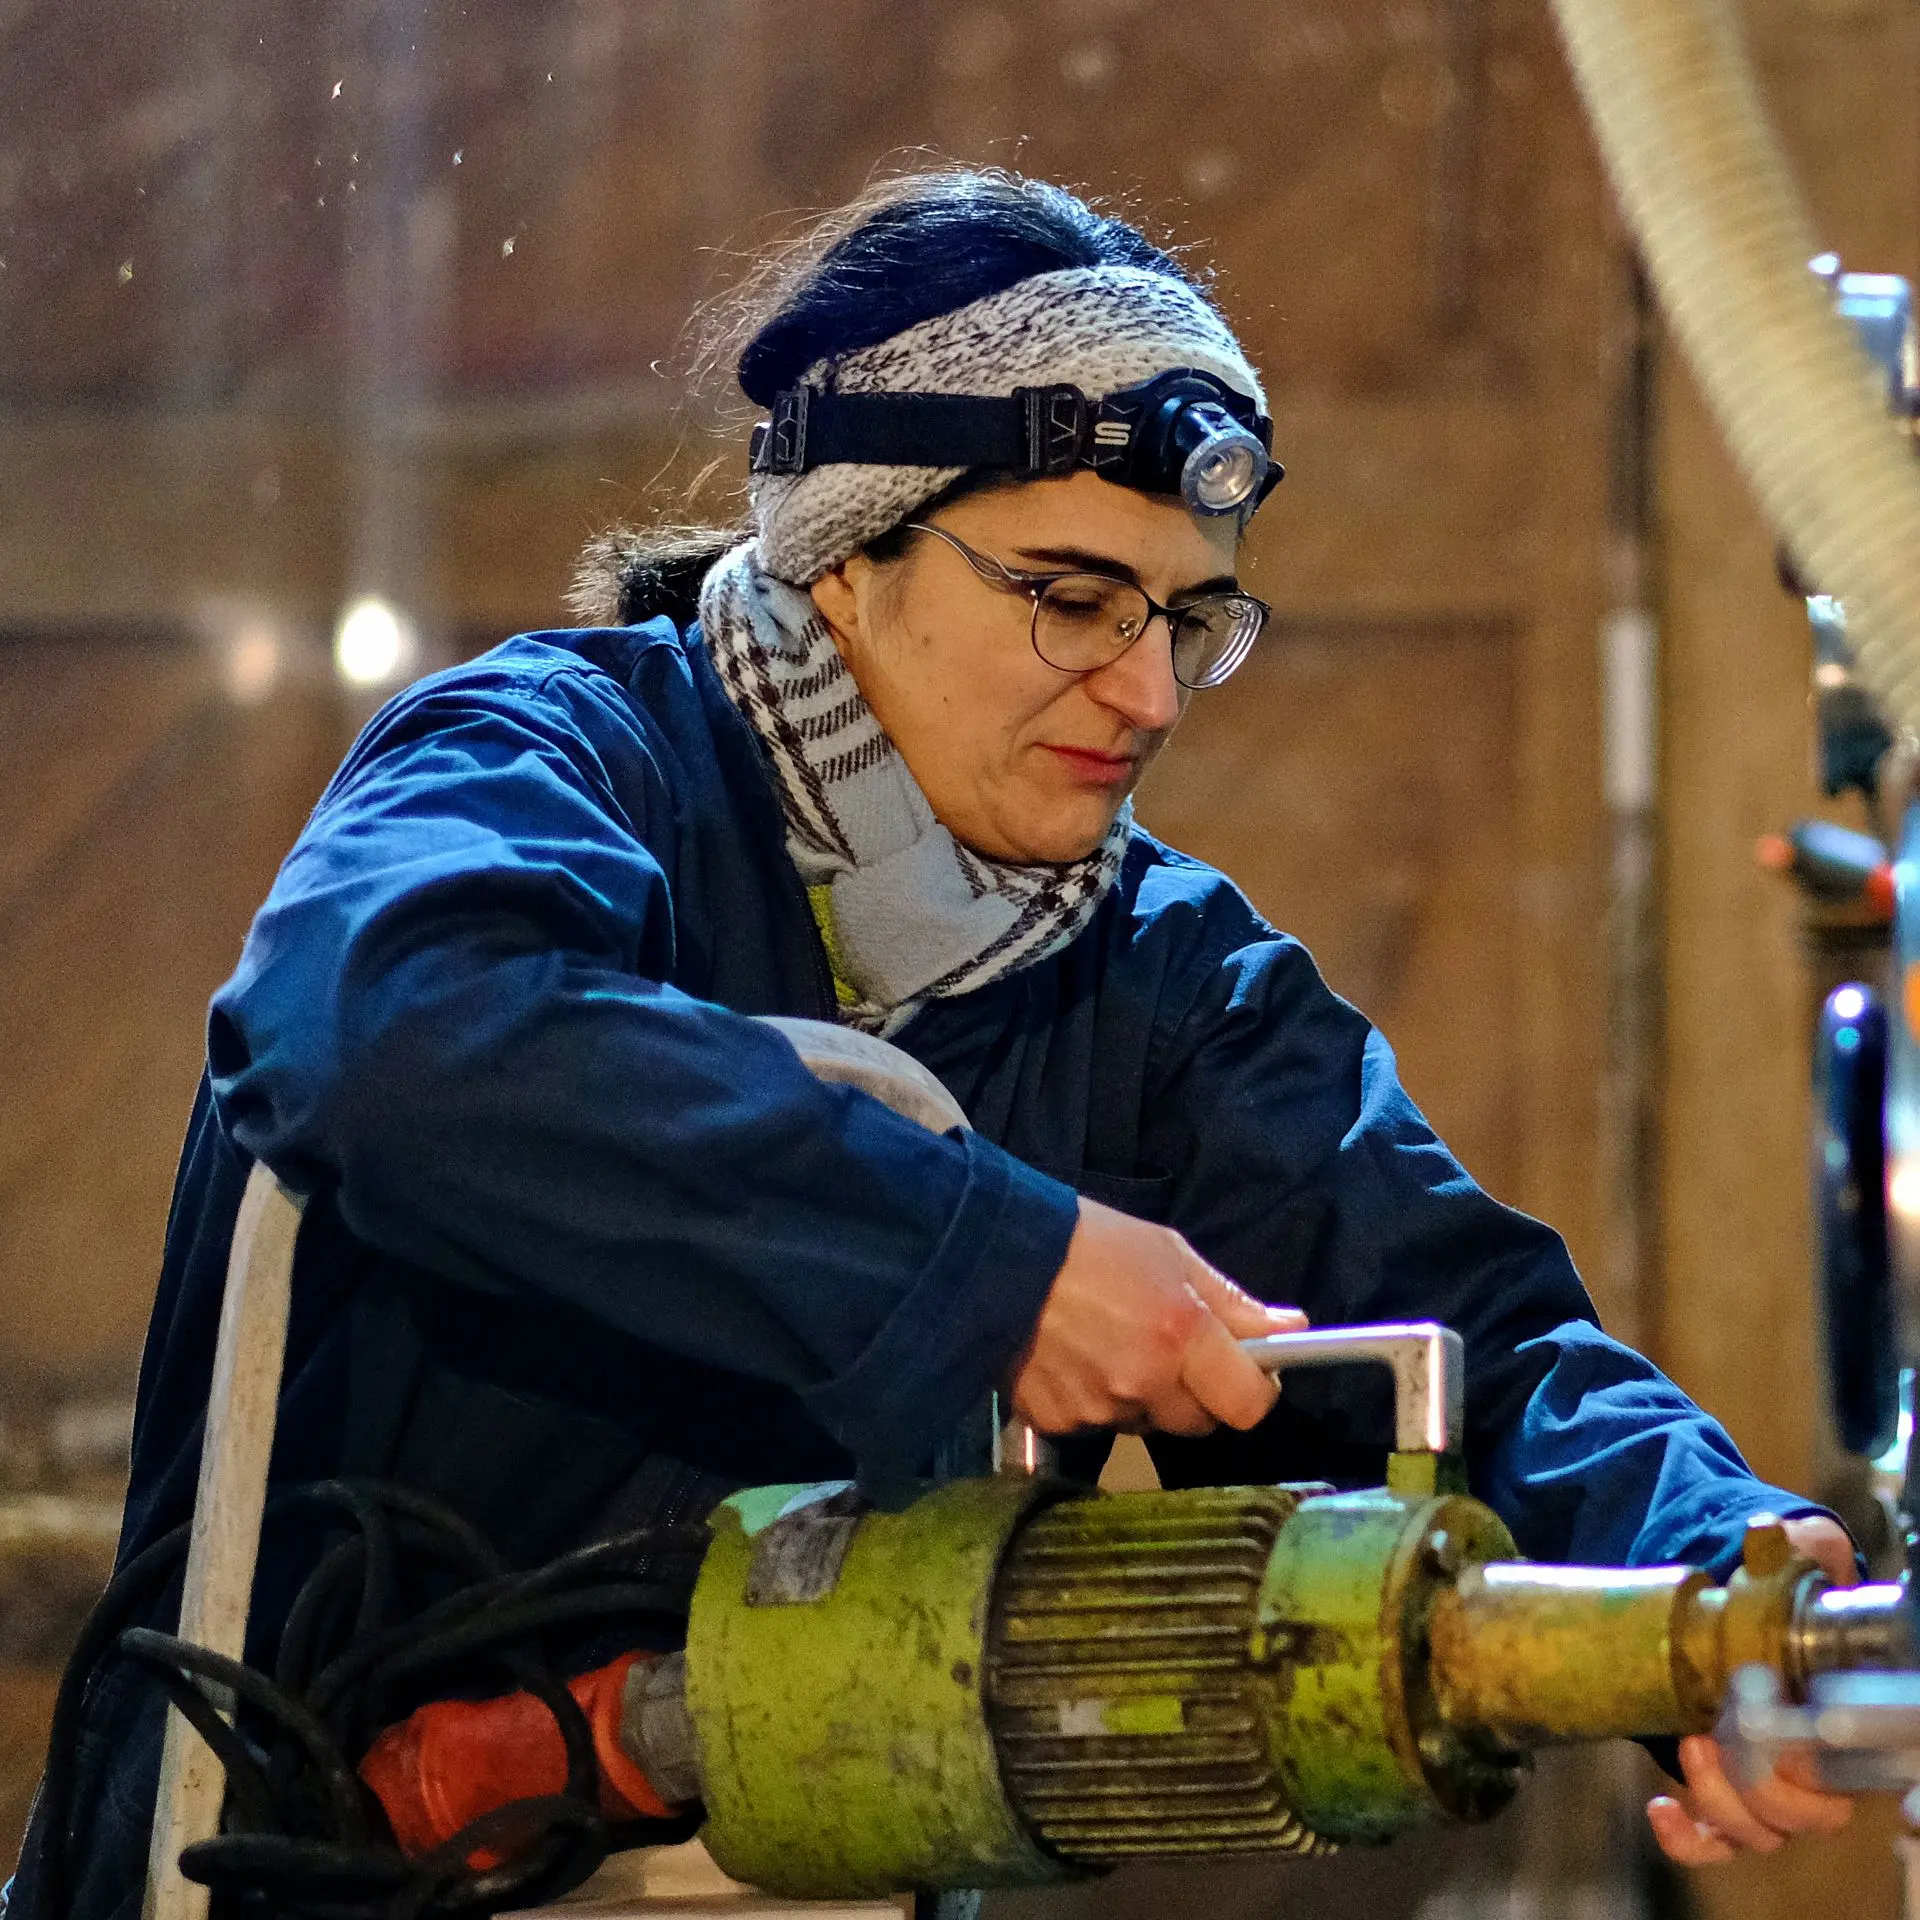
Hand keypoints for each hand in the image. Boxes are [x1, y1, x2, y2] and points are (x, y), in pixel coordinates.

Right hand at [1010, 1197, 1305, 1437]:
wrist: (988, 1255)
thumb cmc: (1088, 1241)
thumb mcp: (1169, 1253)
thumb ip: (1232, 1302)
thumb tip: (1294, 1327)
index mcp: (1182, 1335)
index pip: (1249, 1405)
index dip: (1252, 1389)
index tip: (1241, 1370)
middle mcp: (1144, 1381)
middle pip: (1198, 1421)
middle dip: (1194, 1392)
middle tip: (1166, 1347)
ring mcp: (1098, 1409)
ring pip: (1146, 1423)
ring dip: (1142, 1396)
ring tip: (1108, 1345)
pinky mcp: (1056, 1423)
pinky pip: (1097, 1425)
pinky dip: (1094, 1401)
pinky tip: (1073, 1359)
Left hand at [1646, 1515, 1858, 1864]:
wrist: (1725, 1611)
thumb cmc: (1771, 1595)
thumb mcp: (1792, 1563)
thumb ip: (1805, 1547)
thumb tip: (1783, 1531)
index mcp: (1838, 1713)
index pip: (1852, 1763)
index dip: (1825, 1761)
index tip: (1785, 1731)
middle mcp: (1813, 1763)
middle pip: (1809, 1812)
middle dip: (1763, 1777)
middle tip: (1722, 1726)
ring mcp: (1767, 1785)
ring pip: (1764, 1831)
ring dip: (1724, 1799)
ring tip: (1692, 1744)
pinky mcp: (1722, 1795)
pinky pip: (1715, 1843)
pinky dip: (1690, 1839)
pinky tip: (1661, 1808)